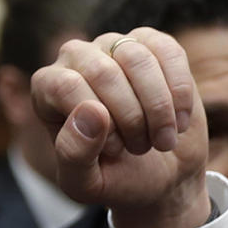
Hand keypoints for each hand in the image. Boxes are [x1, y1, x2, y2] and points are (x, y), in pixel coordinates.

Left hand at [31, 27, 209, 227]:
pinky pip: (168, 50)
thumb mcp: (85, 183)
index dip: (97, 123)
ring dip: (158, 107)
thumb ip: (74, 155)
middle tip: (141, 148)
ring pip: (136, 58)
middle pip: (101, 72)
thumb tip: (91, 113)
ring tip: (161, 138)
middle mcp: (74, 58)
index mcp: (47, 88)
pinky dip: (180, 90)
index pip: (65, 87)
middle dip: (130, 118)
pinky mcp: (151, 44)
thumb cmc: (114, 178)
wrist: (161, 176)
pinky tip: (179, 119)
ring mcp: (112, 45)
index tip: (114, 150)